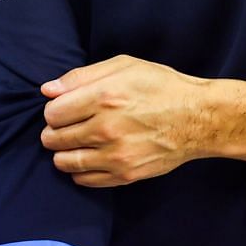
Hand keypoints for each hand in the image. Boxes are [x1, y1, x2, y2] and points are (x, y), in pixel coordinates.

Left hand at [38, 56, 245, 187]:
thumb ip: (80, 77)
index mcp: (104, 97)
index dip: (53, 110)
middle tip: (66, 127)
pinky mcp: (126, 175)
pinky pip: (84, 179)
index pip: (52, 113)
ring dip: (62, 152)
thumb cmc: (160, 87)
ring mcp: (116, 155)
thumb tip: (47, 90)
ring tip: (74, 143)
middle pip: (54, 138)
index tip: (63, 109)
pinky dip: (79, 170)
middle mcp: (107, 128)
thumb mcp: (123, 66)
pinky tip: (89, 157)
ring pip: (64, 162)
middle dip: (54, 132)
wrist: (198, 119)